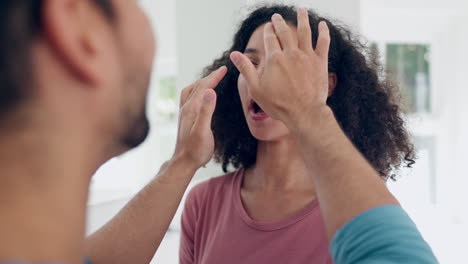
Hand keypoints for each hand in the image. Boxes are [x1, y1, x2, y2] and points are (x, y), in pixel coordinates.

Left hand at [170, 66, 226, 171]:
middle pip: (198, 86)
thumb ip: (207, 111)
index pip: (204, 87)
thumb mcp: (203, 131)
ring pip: (192, 91)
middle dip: (210, 77)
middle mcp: (186, 108)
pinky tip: (202, 95)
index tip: (225, 68)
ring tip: (212, 79)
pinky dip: (198, 91)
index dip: (215, 77)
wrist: (183, 162)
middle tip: (222, 70)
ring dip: (202, 82)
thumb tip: (211, 91)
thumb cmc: (196, 150)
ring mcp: (184, 113)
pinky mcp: (186, 118)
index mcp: (191, 108)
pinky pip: (190, 98)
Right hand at [230, 8, 330, 126]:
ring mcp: (306, 56)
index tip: (268, 27)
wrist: (304, 113)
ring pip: (304, 31)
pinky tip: (322, 24)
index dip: (268, 31)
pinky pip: (323, 41)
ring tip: (301, 9)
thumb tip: (234, 54)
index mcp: (274, 59)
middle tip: (276, 17)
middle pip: (284, 31)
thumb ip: (246, 69)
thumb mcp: (256, 89)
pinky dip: (323, 31)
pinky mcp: (320, 62)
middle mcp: (290, 53)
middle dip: (279, 22)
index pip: (270, 38)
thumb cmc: (278, 104)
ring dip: (302, 18)